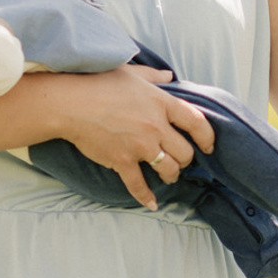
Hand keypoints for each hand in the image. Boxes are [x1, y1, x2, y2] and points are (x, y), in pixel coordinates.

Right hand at [43, 64, 214, 208]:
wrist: (69, 103)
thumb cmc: (98, 83)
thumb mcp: (131, 73)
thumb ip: (154, 76)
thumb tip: (170, 75)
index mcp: (161, 103)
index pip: (197, 123)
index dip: (207, 137)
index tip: (208, 146)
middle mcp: (156, 126)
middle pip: (185, 152)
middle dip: (186, 159)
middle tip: (180, 160)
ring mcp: (140, 146)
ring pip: (168, 169)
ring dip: (171, 175)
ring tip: (168, 176)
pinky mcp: (122, 161)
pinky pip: (138, 185)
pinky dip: (146, 196)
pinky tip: (152, 204)